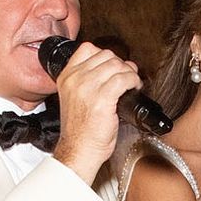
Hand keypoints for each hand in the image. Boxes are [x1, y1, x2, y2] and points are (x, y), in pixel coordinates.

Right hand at [49, 41, 140, 178]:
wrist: (79, 151)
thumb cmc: (81, 131)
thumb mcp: (76, 98)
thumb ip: (88, 81)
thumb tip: (117, 66)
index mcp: (66, 77)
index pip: (88, 49)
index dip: (106, 56)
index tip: (113, 68)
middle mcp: (75, 79)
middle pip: (106, 55)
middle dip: (120, 65)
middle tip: (127, 78)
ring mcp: (87, 87)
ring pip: (116, 65)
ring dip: (129, 73)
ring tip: (132, 84)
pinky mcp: (102, 98)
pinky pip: (124, 78)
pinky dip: (134, 81)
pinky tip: (134, 88)